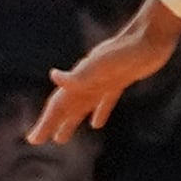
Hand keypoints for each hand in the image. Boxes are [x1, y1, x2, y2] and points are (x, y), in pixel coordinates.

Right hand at [30, 0, 180, 140]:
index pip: (58, 106)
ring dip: (70, 121)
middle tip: (37, 140)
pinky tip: (96, 125)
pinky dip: (99, 113)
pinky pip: (104, 102)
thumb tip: (53, 76)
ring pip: (81, 106)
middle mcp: (87, 83)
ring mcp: (101, 83)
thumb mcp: (100, 65)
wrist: (147, 40)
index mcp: (80, 81)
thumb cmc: (124, 53)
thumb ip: (79, 75)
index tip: (33, 139)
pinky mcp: (117, 83)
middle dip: (51, 123)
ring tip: (61, 138)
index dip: (45, 123)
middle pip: (65, 107)